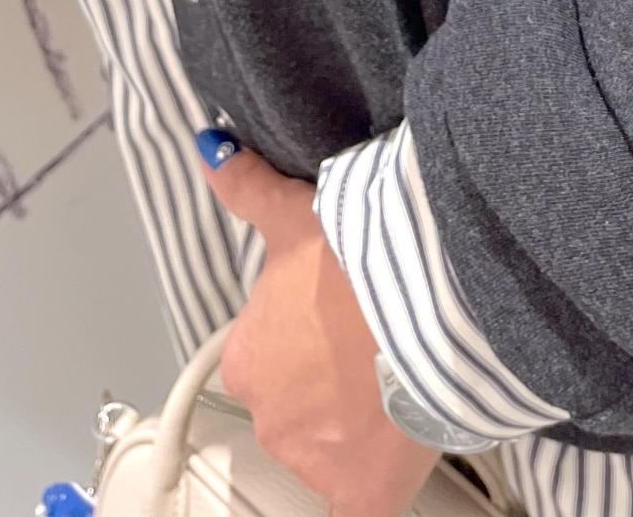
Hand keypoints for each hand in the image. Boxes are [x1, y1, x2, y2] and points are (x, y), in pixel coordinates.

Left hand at [201, 139, 444, 516]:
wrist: (423, 303)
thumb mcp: (292, 213)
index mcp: (248, 358)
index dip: (307, 337)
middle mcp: (271, 416)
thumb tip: (208, 152)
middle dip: (331, 382)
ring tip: (401, 378)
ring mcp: (316, 459)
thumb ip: (246, 188)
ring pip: (334, 448)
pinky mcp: (362, 491)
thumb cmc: (356, 259)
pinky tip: (388, 470)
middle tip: (374, 344)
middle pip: (300, 406)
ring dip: (360, 425)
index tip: (339, 318)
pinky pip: (361, 504)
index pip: (268, 358)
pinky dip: (372, 488)